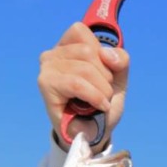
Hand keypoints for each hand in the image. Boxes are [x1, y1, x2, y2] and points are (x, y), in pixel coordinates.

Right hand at [38, 22, 129, 149]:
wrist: (94, 134)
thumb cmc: (102, 104)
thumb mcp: (117, 78)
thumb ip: (120, 60)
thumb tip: (107, 54)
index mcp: (67, 46)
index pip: (83, 32)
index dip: (101, 55)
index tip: (103, 75)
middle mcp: (52, 54)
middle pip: (88, 51)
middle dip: (105, 76)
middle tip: (103, 94)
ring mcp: (47, 68)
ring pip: (84, 68)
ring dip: (102, 90)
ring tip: (101, 102)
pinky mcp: (46, 84)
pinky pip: (76, 83)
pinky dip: (94, 96)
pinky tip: (99, 106)